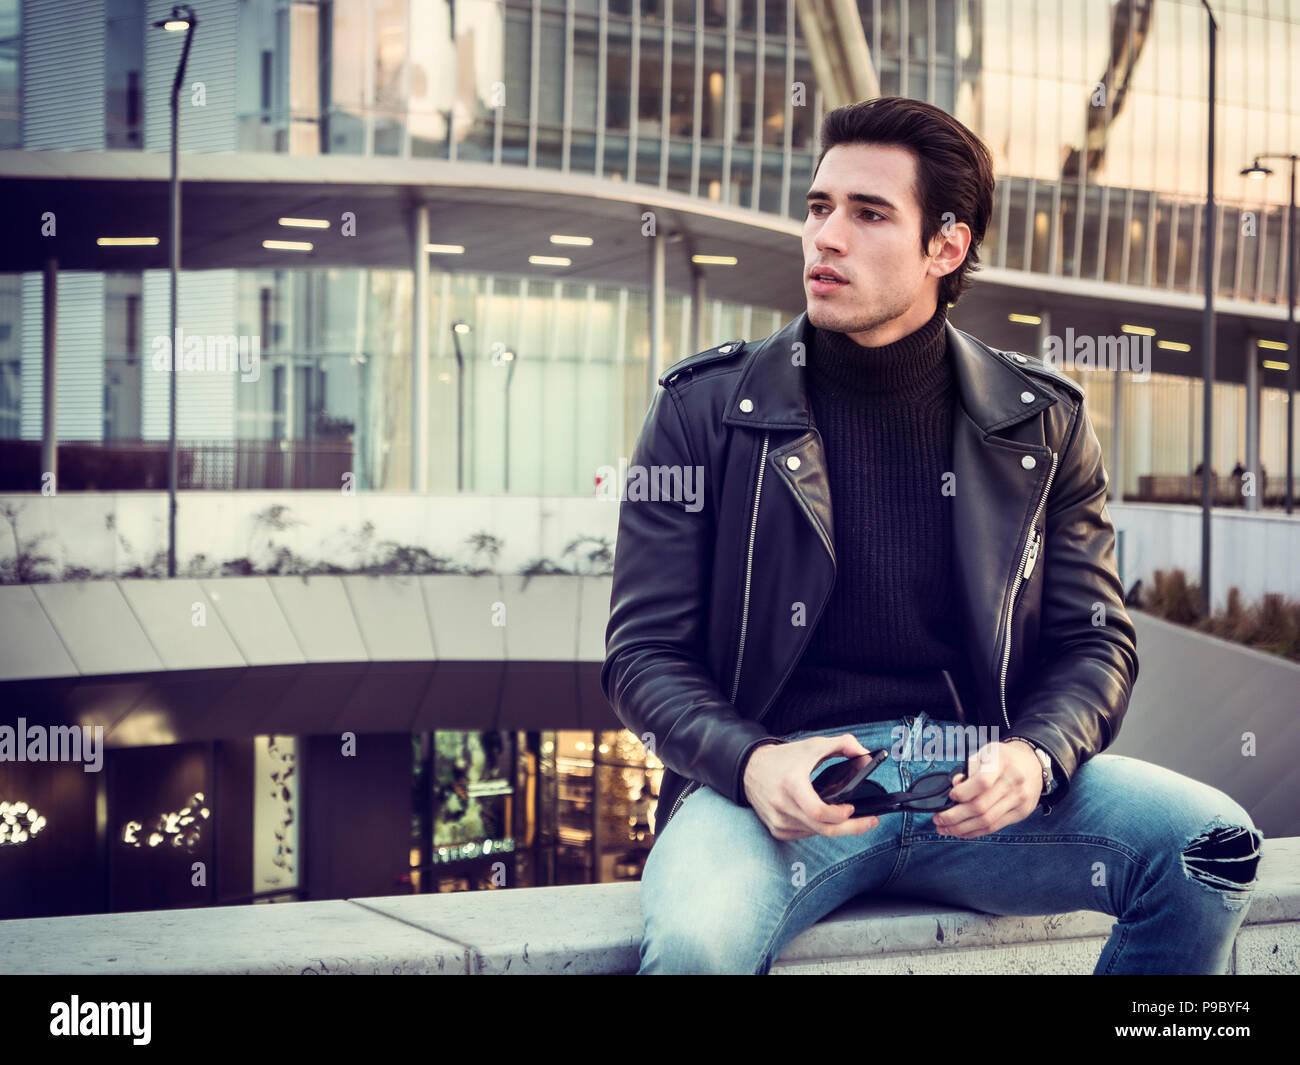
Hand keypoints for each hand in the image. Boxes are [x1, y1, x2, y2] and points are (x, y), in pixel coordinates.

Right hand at [743, 735, 881, 840]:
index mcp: (792, 785)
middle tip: (870, 822)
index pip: (819, 812)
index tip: (852, 808)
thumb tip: (865, 755)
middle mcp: (783, 807)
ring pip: (816, 833)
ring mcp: (779, 821)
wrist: (750, 769)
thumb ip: (843, 744)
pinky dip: (819, 828)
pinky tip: (824, 817)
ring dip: (835, 826)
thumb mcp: (813, 745)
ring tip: (847, 815)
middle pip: (824, 829)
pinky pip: (806, 834)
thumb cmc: (783, 758)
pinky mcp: (777, 830)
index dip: (840, 815)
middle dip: (852, 828)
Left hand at [931, 740, 1042, 838]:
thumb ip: (969, 768)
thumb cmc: (1004, 757)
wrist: (1033, 763)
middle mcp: (1013, 783)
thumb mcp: (986, 752)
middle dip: (955, 816)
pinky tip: (961, 831)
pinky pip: (995, 827)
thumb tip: (954, 786)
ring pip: (987, 821)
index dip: (963, 792)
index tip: (950, 796)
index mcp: (1002, 763)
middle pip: (981, 807)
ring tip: (944, 829)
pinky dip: (975, 831)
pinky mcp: (1021, 813)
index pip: (982, 783)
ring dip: (962, 828)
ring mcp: (1019, 800)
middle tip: (938, 819)